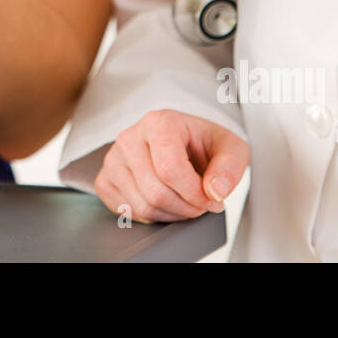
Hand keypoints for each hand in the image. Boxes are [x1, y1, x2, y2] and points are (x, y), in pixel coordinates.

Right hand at [95, 110, 249, 223]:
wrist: (184, 143)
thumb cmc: (203, 145)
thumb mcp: (231, 149)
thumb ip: (230, 167)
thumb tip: (214, 190)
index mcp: (159, 122)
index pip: (170, 169)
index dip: (195, 194)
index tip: (211, 199)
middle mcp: (130, 137)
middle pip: (156, 192)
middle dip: (186, 208)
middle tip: (200, 203)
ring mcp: (113, 159)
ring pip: (143, 206)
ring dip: (172, 214)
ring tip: (185, 200)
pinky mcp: (105, 179)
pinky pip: (127, 211)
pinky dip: (151, 215)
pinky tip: (164, 201)